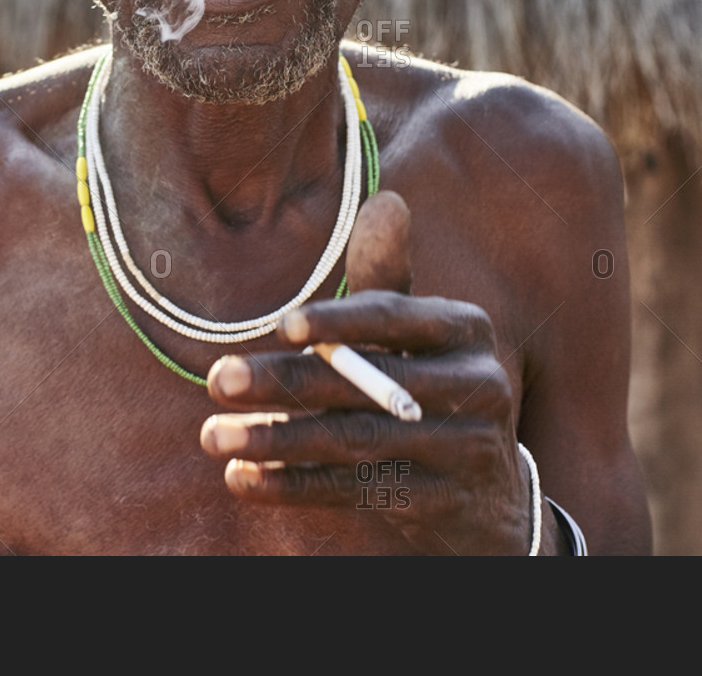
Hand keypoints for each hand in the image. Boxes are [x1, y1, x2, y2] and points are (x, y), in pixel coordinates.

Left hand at [199, 190, 542, 554]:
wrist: (487, 493)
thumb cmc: (430, 385)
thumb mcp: (417, 333)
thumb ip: (386, 278)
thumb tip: (386, 200)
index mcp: (465, 329)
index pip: (394, 317)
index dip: (338, 320)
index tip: (281, 326)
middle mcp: (477, 385)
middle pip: (365, 382)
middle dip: (284, 381)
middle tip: (216, 379)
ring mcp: (463, 449)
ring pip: (355, 440)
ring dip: (276, 439)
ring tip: (214, 435)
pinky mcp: (440, 502)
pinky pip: (355, 491)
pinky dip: (293, 484)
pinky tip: (243, 478)